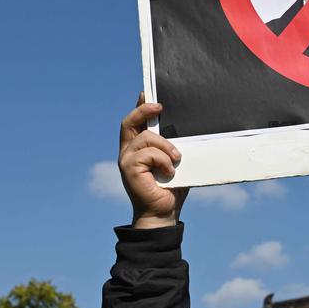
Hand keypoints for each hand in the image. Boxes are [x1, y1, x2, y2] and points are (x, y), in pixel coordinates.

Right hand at [119, 94, 187, 228]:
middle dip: (143, 110)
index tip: (147, 93)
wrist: (163, 214)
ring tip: (176, 159)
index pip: (134, 122)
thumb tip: (183, 127)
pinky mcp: (128, 169)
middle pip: (129, 122)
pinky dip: (163, 160)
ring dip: (165, 146)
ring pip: (146, 138)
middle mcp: (127, 152)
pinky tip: (170, 172)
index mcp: (136, 149)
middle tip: (160, 107)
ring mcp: (126, 160)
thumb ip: (172, 145)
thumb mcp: (174, 161)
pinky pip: (148, 153)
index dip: (139, 106)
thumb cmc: (171, 188)